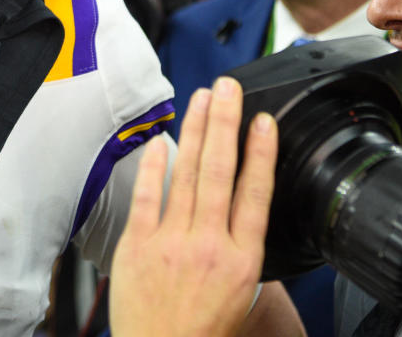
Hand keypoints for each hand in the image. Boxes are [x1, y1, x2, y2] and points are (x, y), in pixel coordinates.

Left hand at [109, 77, 277, 336]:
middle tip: (228, 88)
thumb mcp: (242, 293)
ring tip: (201, 100)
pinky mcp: (137, 245)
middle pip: (220, 172)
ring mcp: (171, 243)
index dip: (261, 152)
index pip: (256, 193)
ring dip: (195, 131)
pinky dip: (154, 165)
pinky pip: (148, 196)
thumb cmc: (203, 328)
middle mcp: (209, 246)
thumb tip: (242, 208)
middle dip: (225, 123)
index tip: (263, 120)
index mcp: (242, 260)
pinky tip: (162, 140)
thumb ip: (241, 247)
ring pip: (186, 175)